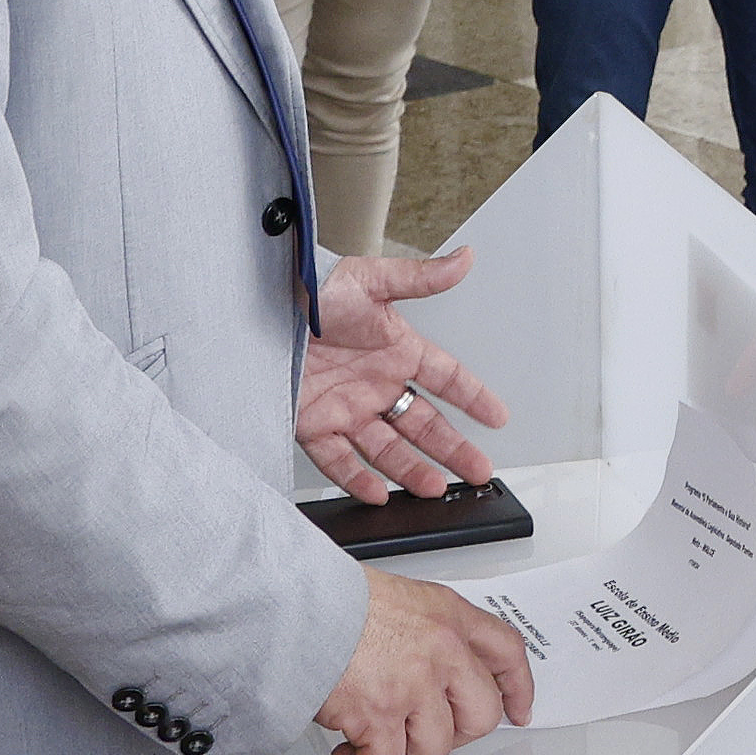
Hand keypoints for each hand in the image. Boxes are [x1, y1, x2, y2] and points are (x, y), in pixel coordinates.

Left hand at [295, 248, 507, 499]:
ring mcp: (346, 407)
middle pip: (424, 424)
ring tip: (436, 489)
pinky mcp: (313, 424)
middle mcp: (375, 383)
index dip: (473, 397)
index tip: (498, 417)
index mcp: (396, 349)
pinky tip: (378, 494)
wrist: (257, 307)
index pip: (446, 378)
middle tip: (478, 471)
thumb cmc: (313, 287)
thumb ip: (421, 278)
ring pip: (387, 448)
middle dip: (453, 449)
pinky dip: (358, 479)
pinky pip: (339, 460)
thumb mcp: (372, 281)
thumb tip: (464, 260)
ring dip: (413, 470)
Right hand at [314, 565, 532, 754]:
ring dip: (404, 753)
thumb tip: (437, 670)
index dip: (518, 687)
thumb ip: (429, 631)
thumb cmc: (332, 598)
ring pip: (435, 748)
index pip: (507, 652)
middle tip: (425, 731)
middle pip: (482, 714)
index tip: (518, 709)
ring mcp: (413, 685)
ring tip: (377, 739)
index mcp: (448, 615)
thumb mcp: (400, 597)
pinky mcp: (378, 715)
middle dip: (456, 733)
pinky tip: (348, 754)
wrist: (292, 605)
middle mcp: (441, 650)